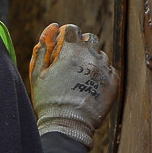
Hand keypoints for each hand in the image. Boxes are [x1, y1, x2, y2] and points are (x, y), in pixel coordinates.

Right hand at [28, 23, 119, 145]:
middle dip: (81, 46)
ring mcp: (104, 68)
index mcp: (70, 50)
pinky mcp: (113, 81)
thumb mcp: (37, 73)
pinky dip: (101, 74)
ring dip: (91, 60)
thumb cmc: (48, 100)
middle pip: (89, 38)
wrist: (67, 125)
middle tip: (72, 62)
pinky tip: (90, 86)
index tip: (62, 46)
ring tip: (81, 78)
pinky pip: (109, 70)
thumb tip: (52, 27)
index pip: (72, 29)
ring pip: (100, 54)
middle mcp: (90, 55)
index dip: (66, 36)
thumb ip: (43, 47)